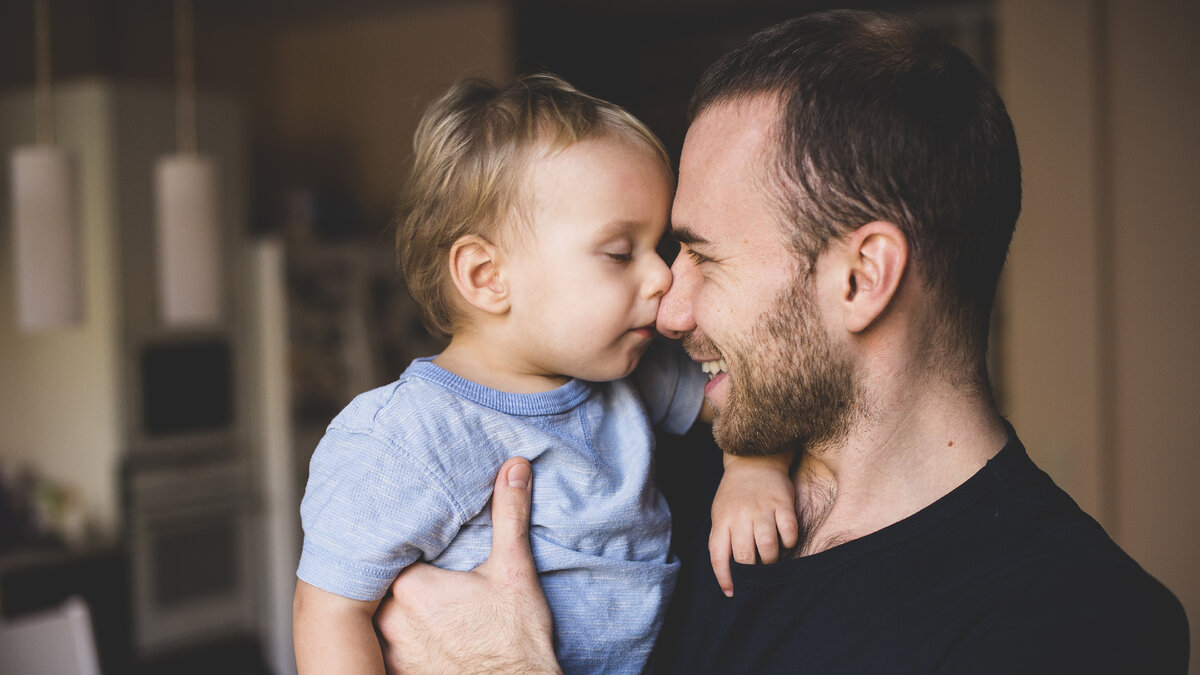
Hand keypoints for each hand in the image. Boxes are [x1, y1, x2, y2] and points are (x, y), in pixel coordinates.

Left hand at [375, 457, 560, 673]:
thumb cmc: (516, 641)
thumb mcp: (515, 571)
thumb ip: (508, 515)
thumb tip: (514, 469)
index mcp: (412, 587)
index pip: (390, 548)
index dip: (402, 538)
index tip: (413, 529)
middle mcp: (390, 621)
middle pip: (380, 581)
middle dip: (396, 570)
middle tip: (418, 561)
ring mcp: (390, 652)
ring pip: (377, 614)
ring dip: (392, 604)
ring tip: (417, 595)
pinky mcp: (398, 674)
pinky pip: (383, 645)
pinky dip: (396, 634)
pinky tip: (417, 629)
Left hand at [708, 452, 798, 596]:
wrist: (753, 461)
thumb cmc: (735, 495)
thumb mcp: (721, 514)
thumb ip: (723, 538)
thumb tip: (729, 572)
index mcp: (722, 521)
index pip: (718, 556)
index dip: (724, 578)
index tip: (730, 592)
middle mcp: (740, 516)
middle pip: (745, 557)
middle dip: (752, 571)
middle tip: (758, 570)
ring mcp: (762, 509)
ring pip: (768, 548)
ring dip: (772, 559)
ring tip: (772, 557)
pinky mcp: (782, 502)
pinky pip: (789, 532)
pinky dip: (789, 541)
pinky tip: (786, 539)